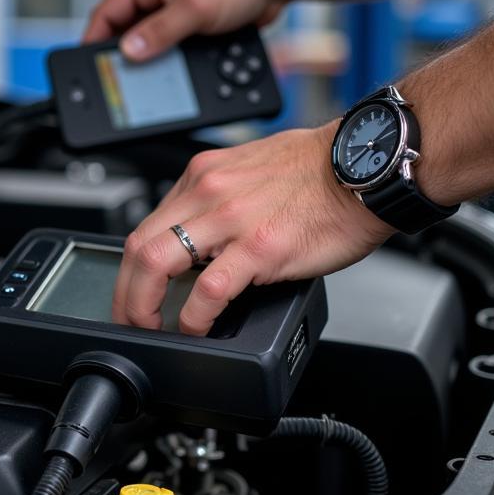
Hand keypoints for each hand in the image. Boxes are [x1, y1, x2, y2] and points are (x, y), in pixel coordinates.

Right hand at [83, 0, 285, 61]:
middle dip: (123, 56)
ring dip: (151, 59)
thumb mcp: (194, 7)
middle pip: (124, 31)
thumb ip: (159, 32)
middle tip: (119, 81)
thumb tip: (128, 53)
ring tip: (149, 79)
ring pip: (149, 41)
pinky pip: (172, 45)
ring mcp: (173, 8)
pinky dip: (172, 60)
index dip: (92, 42)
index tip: (86, 68)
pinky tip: (176, 73)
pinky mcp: (192, 22)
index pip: (105, 14)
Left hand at [113, 125, 393, 335]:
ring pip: (156, 265)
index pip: (145, 225)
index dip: (131, 267)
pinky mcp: (259, 248)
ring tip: (151, 328)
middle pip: (138, 248)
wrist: (367, 165)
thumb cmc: (321, 169)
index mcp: (203, 177)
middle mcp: (208, 193)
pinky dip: (193, 316)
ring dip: (144, 306)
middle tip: (130, 318)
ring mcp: (230, 220)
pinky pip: (207, 289)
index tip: (134, 290)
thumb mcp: (250, 171)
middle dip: (126, 292)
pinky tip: (196, 328)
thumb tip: (203, 238)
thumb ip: (219, 201)